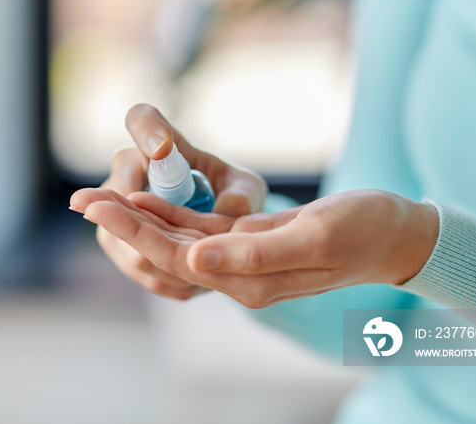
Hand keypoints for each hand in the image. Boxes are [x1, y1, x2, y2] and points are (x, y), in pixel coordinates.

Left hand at [70, 188, 437, 308]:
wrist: (394, 235)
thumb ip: (256, 255)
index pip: (178, 257)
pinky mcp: (250, 243)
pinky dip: (172, 214)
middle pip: (168, 250)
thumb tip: (194, 261)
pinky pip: (202, 231)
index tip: (98, 204)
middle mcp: (240, 275)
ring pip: (179, 240)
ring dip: (139, 218)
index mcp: (251, 279)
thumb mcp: (316, 237)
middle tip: (80, 199)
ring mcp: (243, 260)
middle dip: (124, 223)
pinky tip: (147, 198)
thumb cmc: (365, 231)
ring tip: (99, 197)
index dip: (135, 230)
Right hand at [88, 103, 266, 300]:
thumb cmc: (228, 192)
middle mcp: (125, 172)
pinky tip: (197, 281)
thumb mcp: (245, 188)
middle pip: (118, 195)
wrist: (210, 219)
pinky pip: (139, 266)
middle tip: (192, 250)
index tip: (163, 146)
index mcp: (158, 141)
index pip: (141, 120)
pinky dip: (171, 278)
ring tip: (206, 269)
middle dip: (151, 228)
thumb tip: (229, 210)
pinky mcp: (117, 243)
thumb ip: (242, 193)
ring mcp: (113, 210)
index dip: (147, 132)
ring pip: (125, 240)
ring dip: (167, 260)